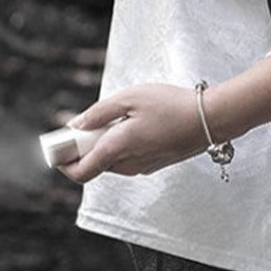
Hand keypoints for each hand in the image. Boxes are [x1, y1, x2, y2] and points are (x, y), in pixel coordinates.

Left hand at [58, 83, 206, 183]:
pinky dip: (119, 146)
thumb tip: (75, 126)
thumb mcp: (130, 98)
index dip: (62, 162)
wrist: (211, 119)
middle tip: (86, 123)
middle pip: (93, 165)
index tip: (58, 145)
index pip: (79, 172)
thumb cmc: (171, 105)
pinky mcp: (153, 164)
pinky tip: (132, 125)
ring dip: (102, 146)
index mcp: (117, 149)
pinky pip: (126, 160)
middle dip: (83, 147)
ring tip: (115, 119)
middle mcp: (127, 165)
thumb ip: (98, 113)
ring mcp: (141, 168)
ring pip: (109, 162)